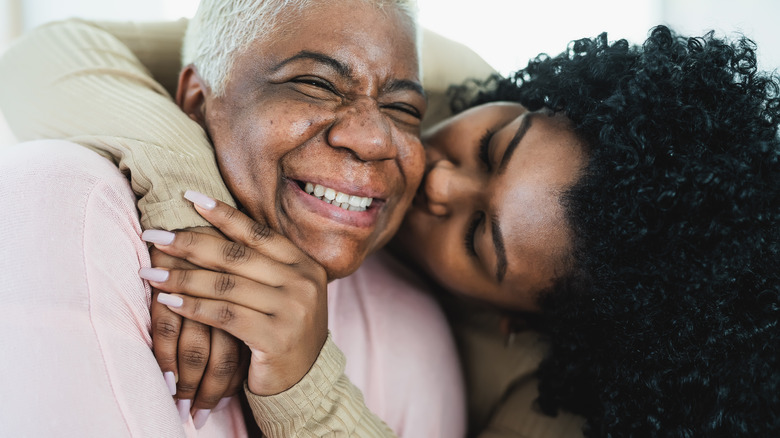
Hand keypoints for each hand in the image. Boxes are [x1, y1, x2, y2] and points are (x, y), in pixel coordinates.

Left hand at [141, 192, 328, 395]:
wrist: (304, 382)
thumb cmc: (282, 331)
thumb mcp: (282, 292)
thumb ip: (260, 265)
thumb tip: (211, 228)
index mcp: (305, 265)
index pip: (258, 233)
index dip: (222, 214)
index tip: (189, 197)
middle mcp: (302, 283)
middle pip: (237, 256)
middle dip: (190, 243)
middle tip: (155, 235)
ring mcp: (292, 310)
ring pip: (226, 285)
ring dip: (182, 277)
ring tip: (150, 273)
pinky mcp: (275, 338)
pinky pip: (224, 316)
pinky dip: (193, 307)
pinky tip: (168, 301)